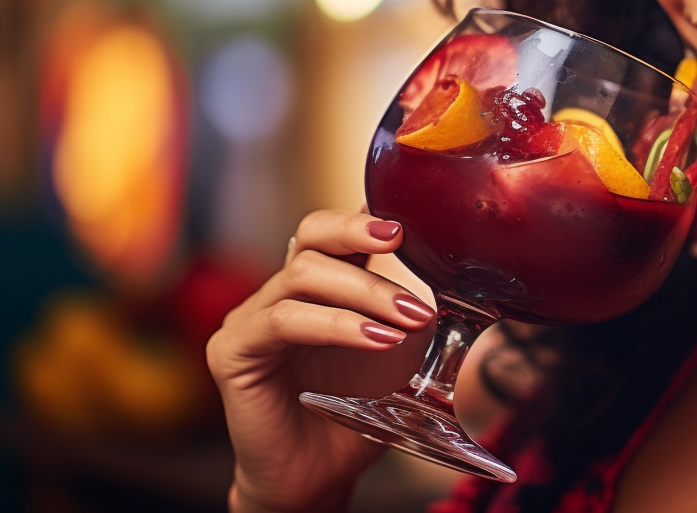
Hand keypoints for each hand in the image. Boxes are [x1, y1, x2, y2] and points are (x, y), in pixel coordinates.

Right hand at [207, 210, 435, 512]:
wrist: (318, 480)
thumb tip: (463, 284)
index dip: (366, 217)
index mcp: (317, 287)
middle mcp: (279, 293)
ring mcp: (251, 319)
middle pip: (312, 235)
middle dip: (362, 235)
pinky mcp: (233, 352)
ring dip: (365, 291)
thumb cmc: (354, 416)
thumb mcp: (397, 355)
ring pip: (303, 274)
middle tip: (406, 244)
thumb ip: (413, 315)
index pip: (335, 230)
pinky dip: (336, 324)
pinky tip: (377, 340)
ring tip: (410, 318)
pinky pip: (283, 321)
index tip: (409, 219)